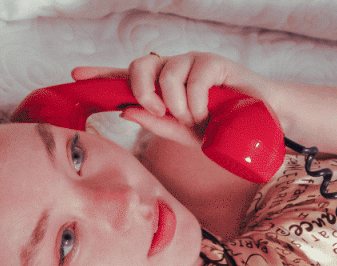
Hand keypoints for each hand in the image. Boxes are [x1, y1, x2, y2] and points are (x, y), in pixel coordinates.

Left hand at [71, 52, 280, 148]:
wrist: (259, 125)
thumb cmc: (219, 128)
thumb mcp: (182, 133)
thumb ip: (155, 123)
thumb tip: (125, 110)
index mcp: (160, 87)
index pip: (125, 77)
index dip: (101, 74)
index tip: (76, 75)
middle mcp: (172, 69)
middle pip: (139, 66)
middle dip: (142, 92)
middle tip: (159, 111)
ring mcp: (192, 62)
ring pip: (165, 73)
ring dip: (174, 104)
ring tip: (192, 117)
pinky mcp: (213, 61)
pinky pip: (192, 78)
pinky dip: (195, 101)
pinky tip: (206, 111)